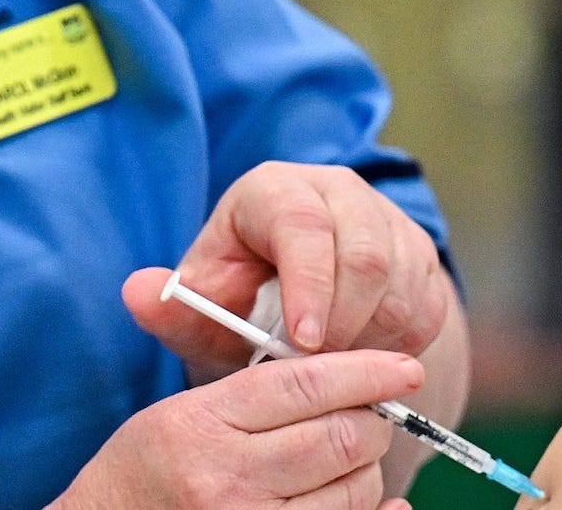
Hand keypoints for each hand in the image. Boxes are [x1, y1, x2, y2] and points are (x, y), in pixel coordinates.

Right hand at [51, 349, 419, 509]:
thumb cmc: (150, 468)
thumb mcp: (186, 412)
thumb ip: (258, 391)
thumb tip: (350, 379)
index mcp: (204, 424)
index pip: (307, 383)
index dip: (368, 371)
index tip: (405, 368)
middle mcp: (227, 479)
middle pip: (343, 436)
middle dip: (371, 422)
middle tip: (365, 418)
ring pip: (355, 486)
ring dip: (365, 469)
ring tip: (340, 462)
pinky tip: (375, 499)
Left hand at [124, 162, 452, 385]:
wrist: (297, 305)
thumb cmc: (240, 303)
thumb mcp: (204, 310)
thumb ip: (172, 309)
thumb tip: (135, 290)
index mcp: (274, 191)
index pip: (302, 225)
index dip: (309, 285)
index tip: (303, 343)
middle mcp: (337, 191)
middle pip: (365, 253)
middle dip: (345, 323)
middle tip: (320, 371)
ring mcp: (386, 220)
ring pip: (401, 282)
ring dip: (372, 338)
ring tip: (334, 368)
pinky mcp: (419, 255)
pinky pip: (426, 304)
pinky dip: (398, 344)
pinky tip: (363, 359)